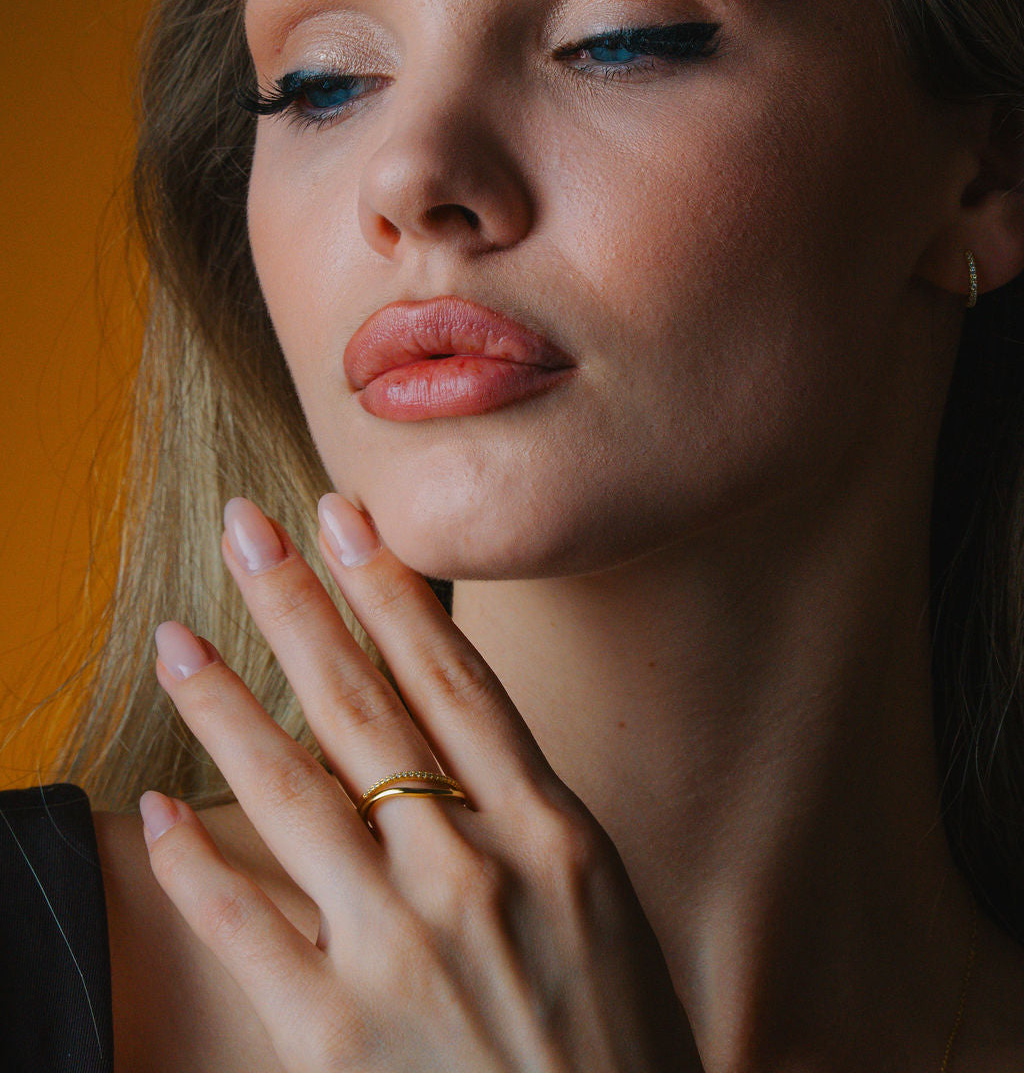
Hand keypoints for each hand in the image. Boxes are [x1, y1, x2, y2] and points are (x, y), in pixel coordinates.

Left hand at [140, 493, 695, 1071]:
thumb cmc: (618, 1048)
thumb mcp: (602, 910)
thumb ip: (529, 824)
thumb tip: (452, 747)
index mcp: (553, 833)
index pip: (453, 678)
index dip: (390, 588)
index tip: (343, 515)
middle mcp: (475, 870)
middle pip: (364, 707)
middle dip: (295, 604)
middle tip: (245, 527)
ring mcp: (403, 949)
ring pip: (291, 793)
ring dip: (225, 706)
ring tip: (178, 639)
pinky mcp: (338, 1037)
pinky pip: (246, 927)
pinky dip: (194, 864)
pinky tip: (159, 806)